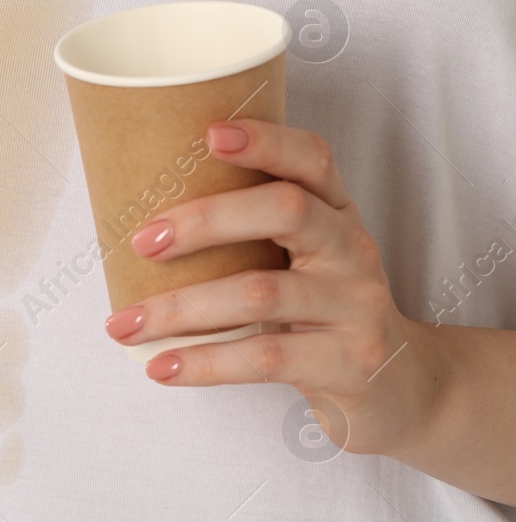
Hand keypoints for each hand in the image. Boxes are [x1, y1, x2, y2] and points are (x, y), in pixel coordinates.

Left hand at [103, 119, 436, 456]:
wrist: (398, 387)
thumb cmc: (322, 312)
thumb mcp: (299, 261)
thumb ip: (246, 235)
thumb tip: (138, 226)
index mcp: (335, 213)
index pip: (313, 158)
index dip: (266, 140)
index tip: (208, 134)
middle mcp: (352, 250)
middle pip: (286, 211)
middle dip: (205, 220)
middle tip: (141, 242)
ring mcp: (355, 305)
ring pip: (261, 292)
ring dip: (180, 308)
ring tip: (123, 324)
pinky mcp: (347, 362)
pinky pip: (264, 357)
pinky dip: (204, 362)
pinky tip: (161, 367)